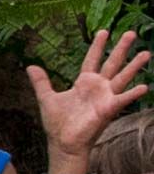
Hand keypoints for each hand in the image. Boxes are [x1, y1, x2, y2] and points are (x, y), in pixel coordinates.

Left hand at [27, 29, 149, 168]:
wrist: (63, 142)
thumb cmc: (58, 122)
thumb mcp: (47, 97)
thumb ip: (41, 82)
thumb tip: (31, 66)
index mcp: (83, 83)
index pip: (92, 59)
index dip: (97, 46)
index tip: (104, 31)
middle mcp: (97, 88)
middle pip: (111, 63)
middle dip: (121, 48)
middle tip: (131, 33)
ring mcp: (105, 98)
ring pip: (122, 77)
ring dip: (134, 66)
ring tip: (146, 52)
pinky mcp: (108, 109)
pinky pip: (123, 100)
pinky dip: (133, 94)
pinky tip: (145, 86)